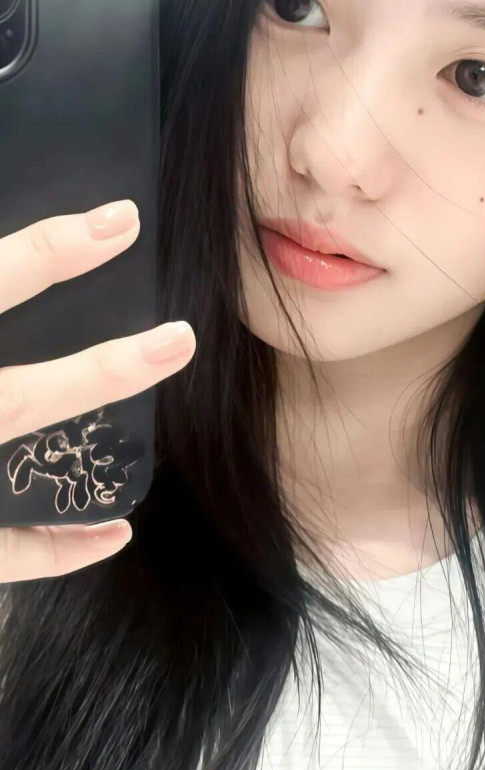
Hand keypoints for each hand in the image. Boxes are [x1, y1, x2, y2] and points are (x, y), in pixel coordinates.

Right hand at [0, 200, 194, 578]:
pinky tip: (115, 530)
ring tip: (167, 378)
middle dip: (102, 372)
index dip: (52, 253)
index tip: (123, 222)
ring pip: (19, 462)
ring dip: (91, 428)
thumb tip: (13, 221)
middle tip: (182, 337)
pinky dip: (56, 548)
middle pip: (19, 400)